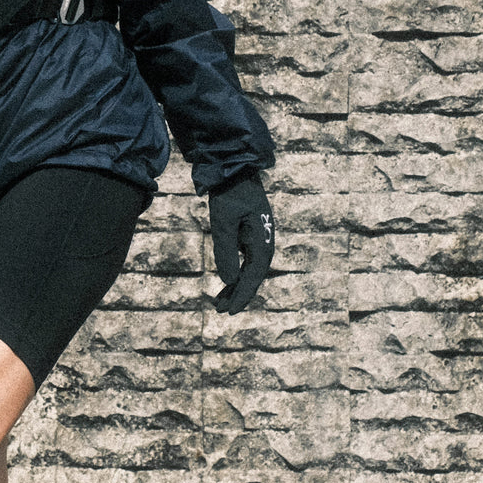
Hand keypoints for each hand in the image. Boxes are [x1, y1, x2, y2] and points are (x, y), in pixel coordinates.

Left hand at [208, 170, 273, 314]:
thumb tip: (230, 280)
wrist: (234, 170)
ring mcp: (258, 239)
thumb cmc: (229, 194)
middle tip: (220, 311)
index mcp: (262, 242)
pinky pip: (245, 260)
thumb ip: (225, 250)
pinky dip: (235, 272)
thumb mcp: (222, 222)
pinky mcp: (250, 235)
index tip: (229, 312)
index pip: (253, 277)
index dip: (241, 296)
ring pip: (248, 270)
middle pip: (252, 277)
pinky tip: (226, 282)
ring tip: (218, 303)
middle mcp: (264, 244)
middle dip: (237, 295)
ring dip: (235, 286)